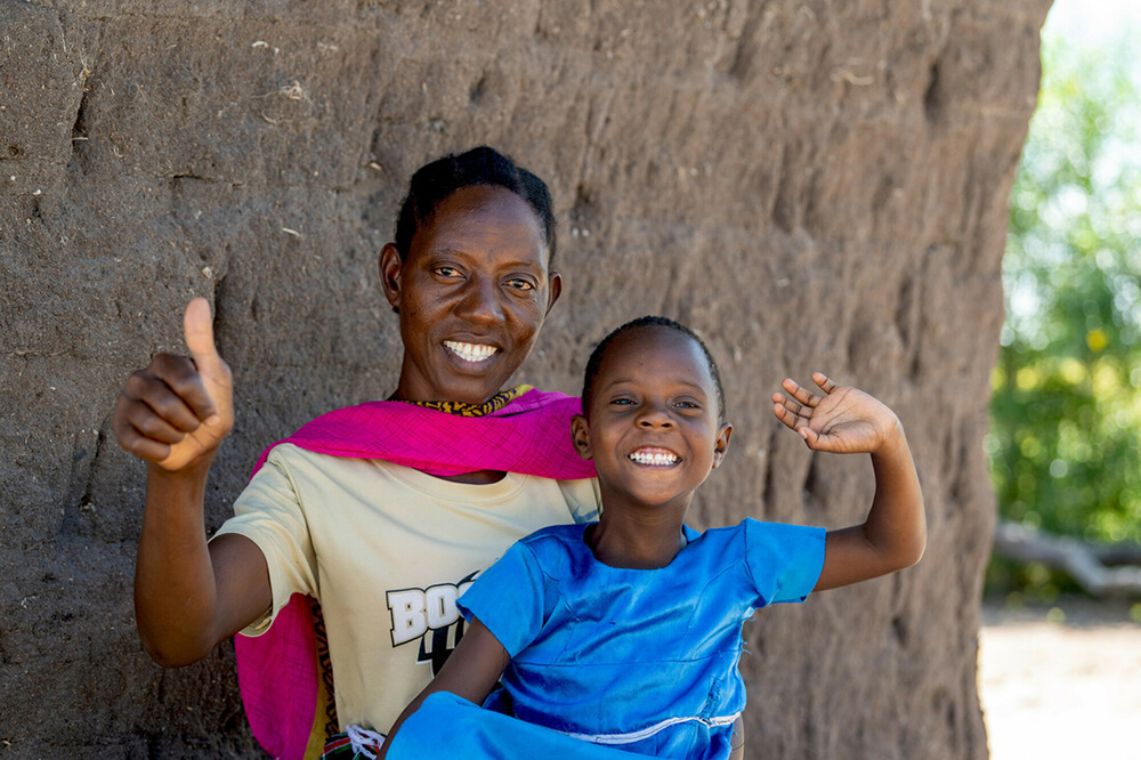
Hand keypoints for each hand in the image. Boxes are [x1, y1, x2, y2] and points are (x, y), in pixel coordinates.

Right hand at [112, 298, 233, 470]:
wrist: (197, 450)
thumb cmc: (210, 411)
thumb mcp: (216, 376)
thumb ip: (203, 341)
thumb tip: (198, 300)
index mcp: (164, 362)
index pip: (183, 380)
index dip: (201, 401)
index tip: (211, 410)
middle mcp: (140, 378)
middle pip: (165, 404)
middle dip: (188, 421)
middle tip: (193, 424)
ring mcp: (126, 402)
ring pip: (149, 423)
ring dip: (174, 436)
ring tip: (179, 433)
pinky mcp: (118, 426)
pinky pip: (136, 442)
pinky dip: (159, 450)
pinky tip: (164, 446)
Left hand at [772, 372, 900, 454]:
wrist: (882, 430)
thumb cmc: (859, 441)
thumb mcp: (836, 443)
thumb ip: (816, 440)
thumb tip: (800, 432)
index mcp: (816, 429)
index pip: (794, 422)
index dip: (784, 415)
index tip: (776, 407)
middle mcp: (820, 417)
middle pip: (797, 408)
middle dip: (785, 402)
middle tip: (775, 396)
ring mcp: (829, 404)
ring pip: (807, 396)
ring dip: (795, 390)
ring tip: (785, 382)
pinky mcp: (841, 394)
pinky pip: (827, 385)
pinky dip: (820, 380)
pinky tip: (815, 377)